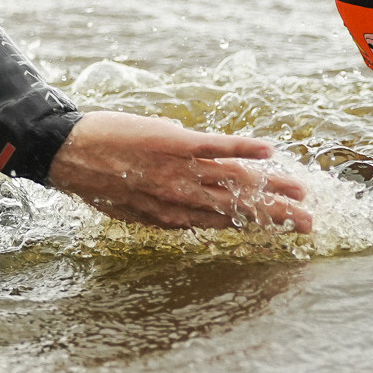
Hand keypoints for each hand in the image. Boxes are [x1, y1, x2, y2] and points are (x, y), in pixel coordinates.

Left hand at [47, 111, 313, 232]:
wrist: (64, 155)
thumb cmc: (93, 180)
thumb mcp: (128, 204)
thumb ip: (160, 202)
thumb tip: (181, 192)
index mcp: (171, 216)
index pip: (223, 223)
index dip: (254, 226)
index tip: (281, 229)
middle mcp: (180, 199)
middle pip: (238, 208)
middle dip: (276, 217)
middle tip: (308, 223)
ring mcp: (178, 171)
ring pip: (235, 181)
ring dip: (271, 187)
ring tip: (301, 192)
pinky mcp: (172, 144)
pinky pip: (213, 148)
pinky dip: (242, 149)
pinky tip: (268, 153)